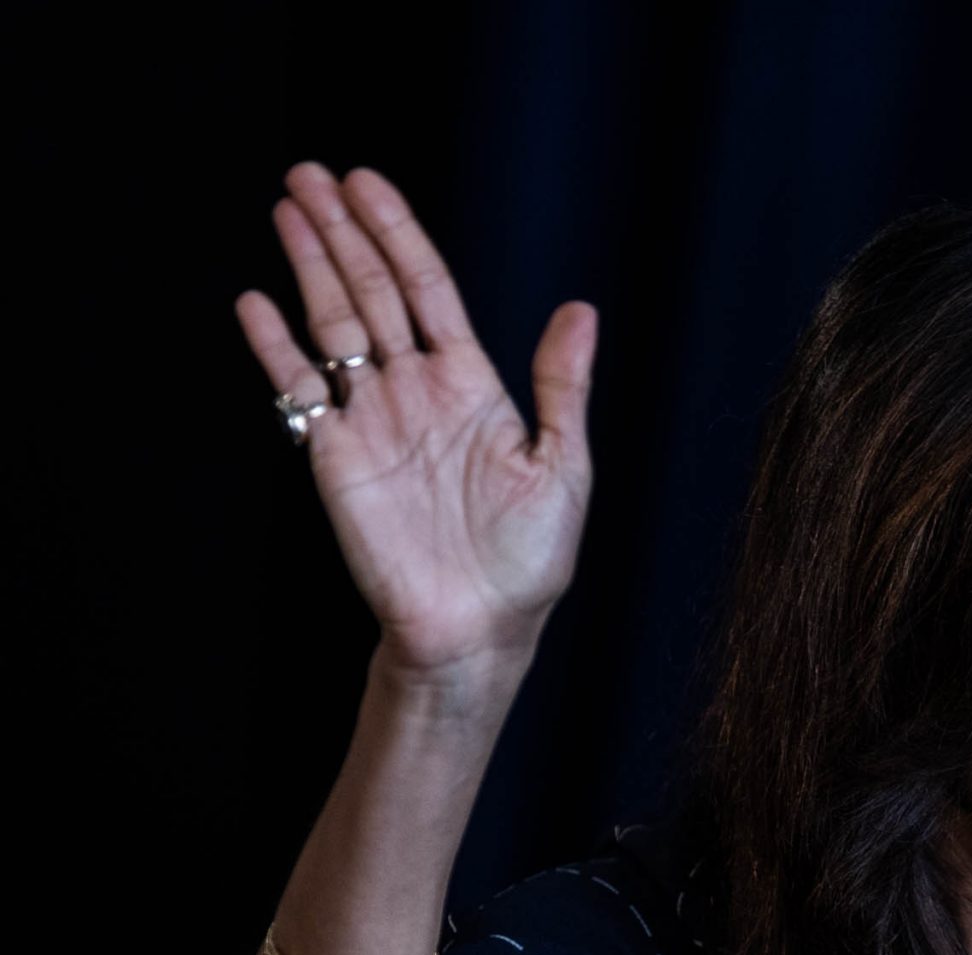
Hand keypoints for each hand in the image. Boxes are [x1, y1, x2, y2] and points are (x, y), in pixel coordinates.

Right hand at [235, 162, 598, 678]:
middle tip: (310, 173)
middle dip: (343, 231)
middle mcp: (416, 392)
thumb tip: (580, 311)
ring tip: (287, 208)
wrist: (479, 628)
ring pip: (333, 324)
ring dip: (308, 266)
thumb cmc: (529, 560)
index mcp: (472, 387)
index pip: (428, 290)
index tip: (368, 185)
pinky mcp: (334, 456)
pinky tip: (256, 303)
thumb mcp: (563, 467)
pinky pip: (299, 390)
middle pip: (372, 291)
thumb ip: (561, 388)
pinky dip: (275, 348)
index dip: (399, 235)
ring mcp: (372, 420)